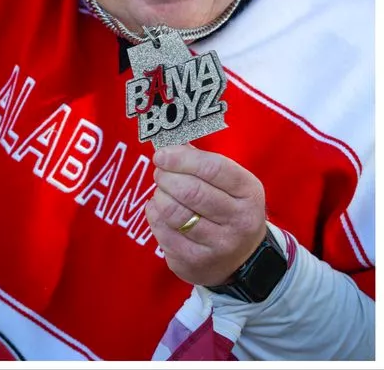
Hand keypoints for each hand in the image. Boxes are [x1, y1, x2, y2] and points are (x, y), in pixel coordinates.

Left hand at [144, 144, 267, 287]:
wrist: (242, 259)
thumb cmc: (229, 209)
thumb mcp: (230, 184)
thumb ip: (203, 163)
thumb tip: (172, 144)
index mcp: (249, 192)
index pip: (213, 168)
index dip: (181, 158)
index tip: (161, 154)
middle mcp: (239, 220)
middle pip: (190, 190)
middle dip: (166, 177)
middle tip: (159, 172)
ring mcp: (219, 245)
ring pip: (174, 212)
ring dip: (159, 196)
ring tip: (161, 192)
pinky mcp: (196, 262)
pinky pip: (163, 231)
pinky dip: (155, 215)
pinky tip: (161, 211)